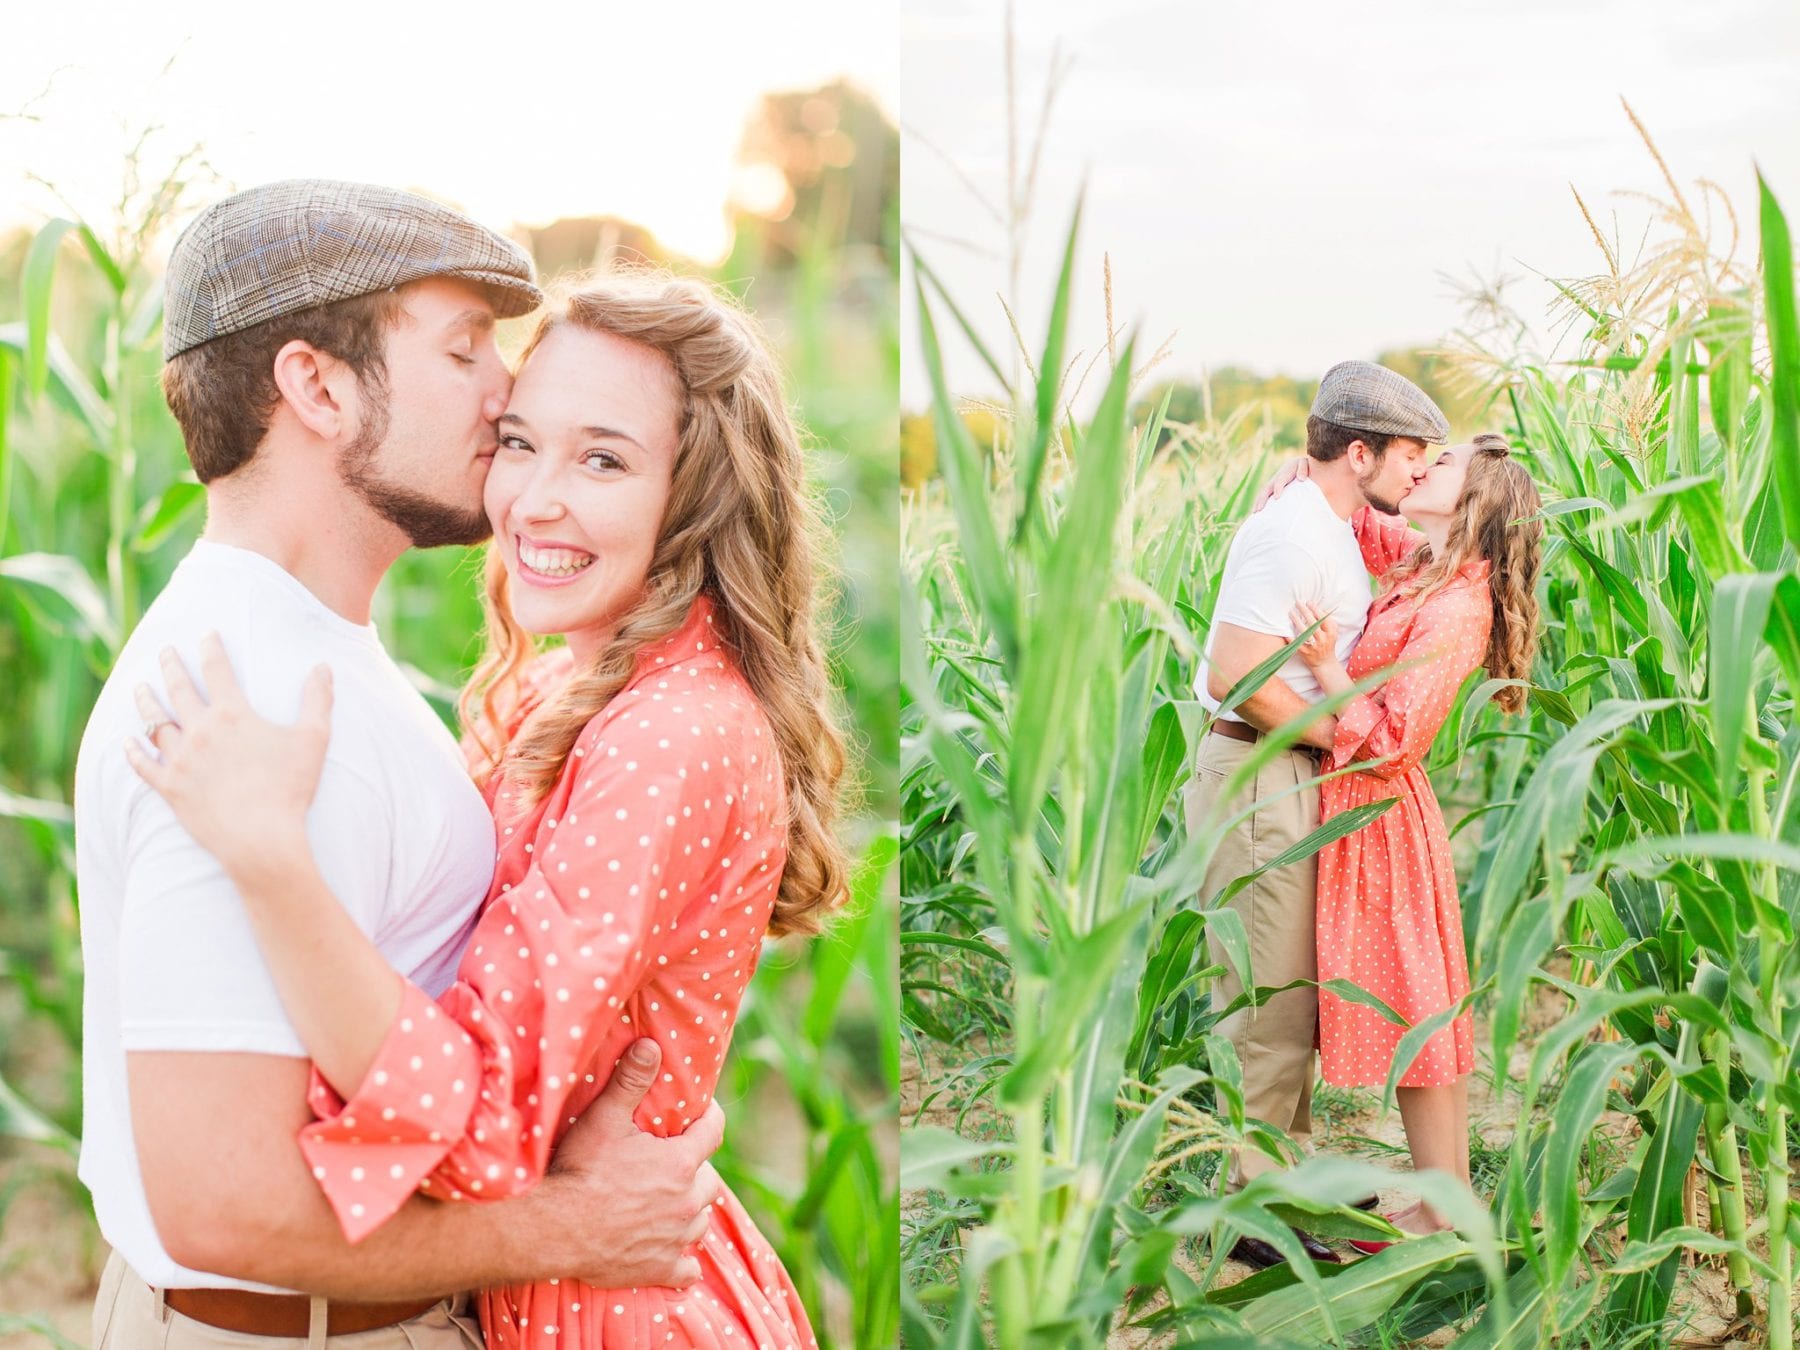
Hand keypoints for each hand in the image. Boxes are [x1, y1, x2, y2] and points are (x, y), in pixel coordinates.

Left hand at [123, 634, 332, 881]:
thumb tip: (322, 667)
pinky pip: (143, 765)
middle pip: (179, 690)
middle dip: (171, 666)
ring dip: (146, 701)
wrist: (260, 838)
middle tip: (165, 651)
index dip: (212, 649)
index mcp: (232, 715)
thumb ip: (318, 700)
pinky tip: (127, 741)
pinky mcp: (170, 788)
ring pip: (155, 722)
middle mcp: (200, 731)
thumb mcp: (314, 739)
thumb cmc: (290, 789)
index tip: (207, 634)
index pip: (218, 671)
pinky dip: (133, 750)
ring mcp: (180, 760)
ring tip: (139, 687)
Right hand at [532, 1039, 725, 1289]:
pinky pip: (688, 1270)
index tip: (702, 1112)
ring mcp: (675, 1239)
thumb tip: (651, 1044)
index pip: (713, 1131)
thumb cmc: (580, 1170)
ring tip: (673, 1203)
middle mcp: (687, 1202)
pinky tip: (675, 1257)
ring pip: (701, 1222)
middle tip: (676, 1163)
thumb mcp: (605, 1118)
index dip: (710, 1117)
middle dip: (697, 1170)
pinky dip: (684, 1262)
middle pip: (710, 1181)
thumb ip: (631, 1080)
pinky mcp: (659, 1270)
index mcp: (681, 1163)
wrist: (554, 1229)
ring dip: (691, 1211)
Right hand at [1253, 456, 1309, 511]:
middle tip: (1258, 510)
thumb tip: (1301, 479)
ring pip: (1264, 492)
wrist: (1302, 464)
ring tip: (1254, 512)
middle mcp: (1277, 477)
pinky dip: (1261, 502)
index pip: (1279, 481)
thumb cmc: (1306, 465)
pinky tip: (1259, 511)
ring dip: (1258, 502)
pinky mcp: (1274, 487)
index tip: (1277, 497)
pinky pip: (1266, 495)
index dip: (1277, 488)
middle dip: (1262, 499)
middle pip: (1267, 488)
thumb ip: (1303, 469)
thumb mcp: (1306, 464)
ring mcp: (1274, 482)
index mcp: (1286, 471)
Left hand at [1290, 602, 1338, 668]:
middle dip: (1305, 611)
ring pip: (1304, 632)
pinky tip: (1285, 629)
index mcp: (1331, 633)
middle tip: (1298, 603)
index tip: (1309, 602)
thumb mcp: (1332, 632)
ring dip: (1296, 621)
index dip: (1316, 609)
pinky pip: (1296, 642)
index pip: (1323, 618)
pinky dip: (1290, 636)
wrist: (1324, 663)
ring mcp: (1313, 646)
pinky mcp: (1304, 652)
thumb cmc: (1327, 643)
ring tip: (1291, 612)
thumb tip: (1318, 607)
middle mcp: (1323, 639)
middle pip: (1313, 623)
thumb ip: (1328, 620)